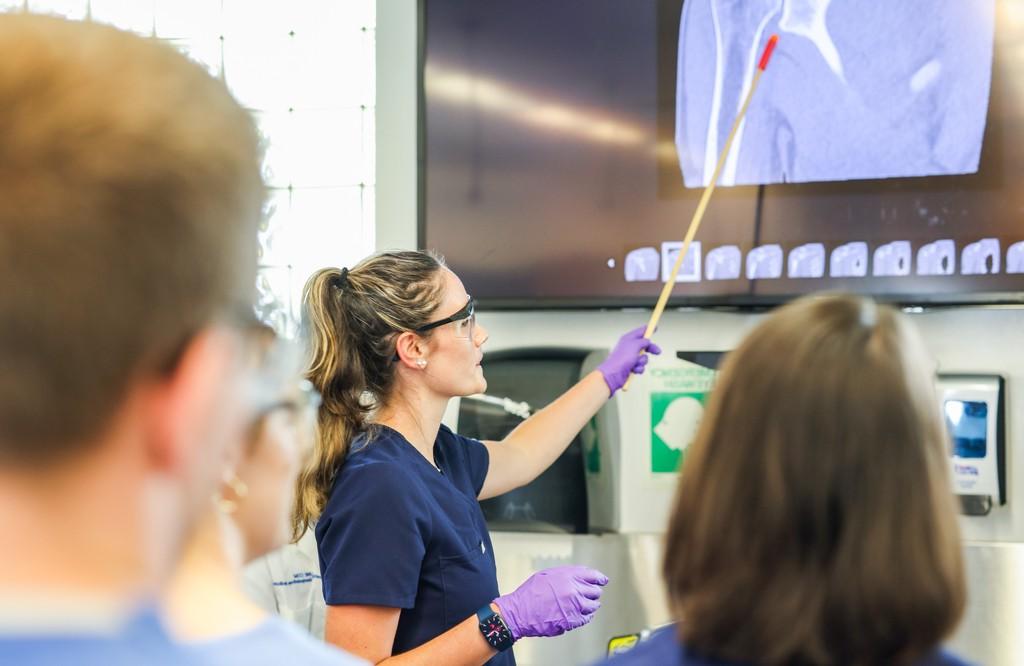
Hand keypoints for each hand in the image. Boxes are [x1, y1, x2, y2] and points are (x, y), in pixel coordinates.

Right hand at [493, 565, 608, 639]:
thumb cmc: (529, 594)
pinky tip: (582, 614)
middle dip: (594, 592)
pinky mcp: (572, 620)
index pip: (593, 575)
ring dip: (591, 605)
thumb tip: (580, 575)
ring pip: (593, 606)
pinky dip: (586, 616)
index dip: (600, 578)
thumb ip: (566, 574)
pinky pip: (586, 618)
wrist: (519, 612)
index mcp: (568, 576)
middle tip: (591, 594)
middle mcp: (573, 590)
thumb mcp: (547, 575)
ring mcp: (574, 606)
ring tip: (587, 605)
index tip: (603, 580)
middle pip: (595, 591)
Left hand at [597, 326, 661, 394]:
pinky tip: (633, 369)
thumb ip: (643, 341)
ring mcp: (630, 357)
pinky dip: (638, 368)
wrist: (614, 374)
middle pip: (645, 345)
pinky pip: (640, 366)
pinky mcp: (631, 367)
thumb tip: (647, 341)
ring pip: (644, 357)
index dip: (648, 329)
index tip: (655, 327)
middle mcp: (629, 347)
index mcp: (628, 339)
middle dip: (650, 349)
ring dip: (642, 361)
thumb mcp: (635, 345)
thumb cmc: (621, 358)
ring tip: (635, 363)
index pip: (640, 332)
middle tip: (657, 352)